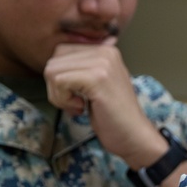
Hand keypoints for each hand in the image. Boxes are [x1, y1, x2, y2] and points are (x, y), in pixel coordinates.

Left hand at [44, 42, 164, 169]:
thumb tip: (53, 64)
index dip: (61, 77)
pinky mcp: (96, 78)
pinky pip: (59, 82)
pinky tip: (81, 108)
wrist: (134, 137)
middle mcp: (104, 51)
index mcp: (105, 50)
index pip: (61, 52)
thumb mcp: (97, 84)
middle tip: (76, 102)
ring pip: (52, 71)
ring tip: (79, 105)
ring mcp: (101, 63)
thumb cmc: (114, 117)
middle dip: (56, 86)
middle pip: (54, 60)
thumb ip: (80, 69)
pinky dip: (63, 100)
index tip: (79, 94)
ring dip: (59, 95)